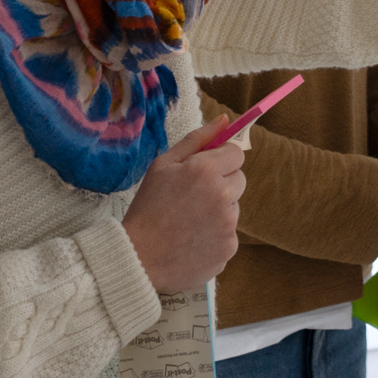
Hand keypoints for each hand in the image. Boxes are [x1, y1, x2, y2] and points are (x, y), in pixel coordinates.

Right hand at [120, 115, 245, 291]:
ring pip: (234, 208)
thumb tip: (224, 120)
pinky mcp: (229, 248)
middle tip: (193, 197)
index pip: (237, 154)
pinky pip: (229, 233)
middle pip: (239, 180)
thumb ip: (197, 139)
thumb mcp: (164, 164)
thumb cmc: (148, 207)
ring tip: (189, 221)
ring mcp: (228, 225)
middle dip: (222, 183)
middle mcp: (223, 196)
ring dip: (219, 210)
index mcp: (206, 171)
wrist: (138, 257)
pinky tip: (192, 239)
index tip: (206, 169)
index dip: (221, 159)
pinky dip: (215, 235)